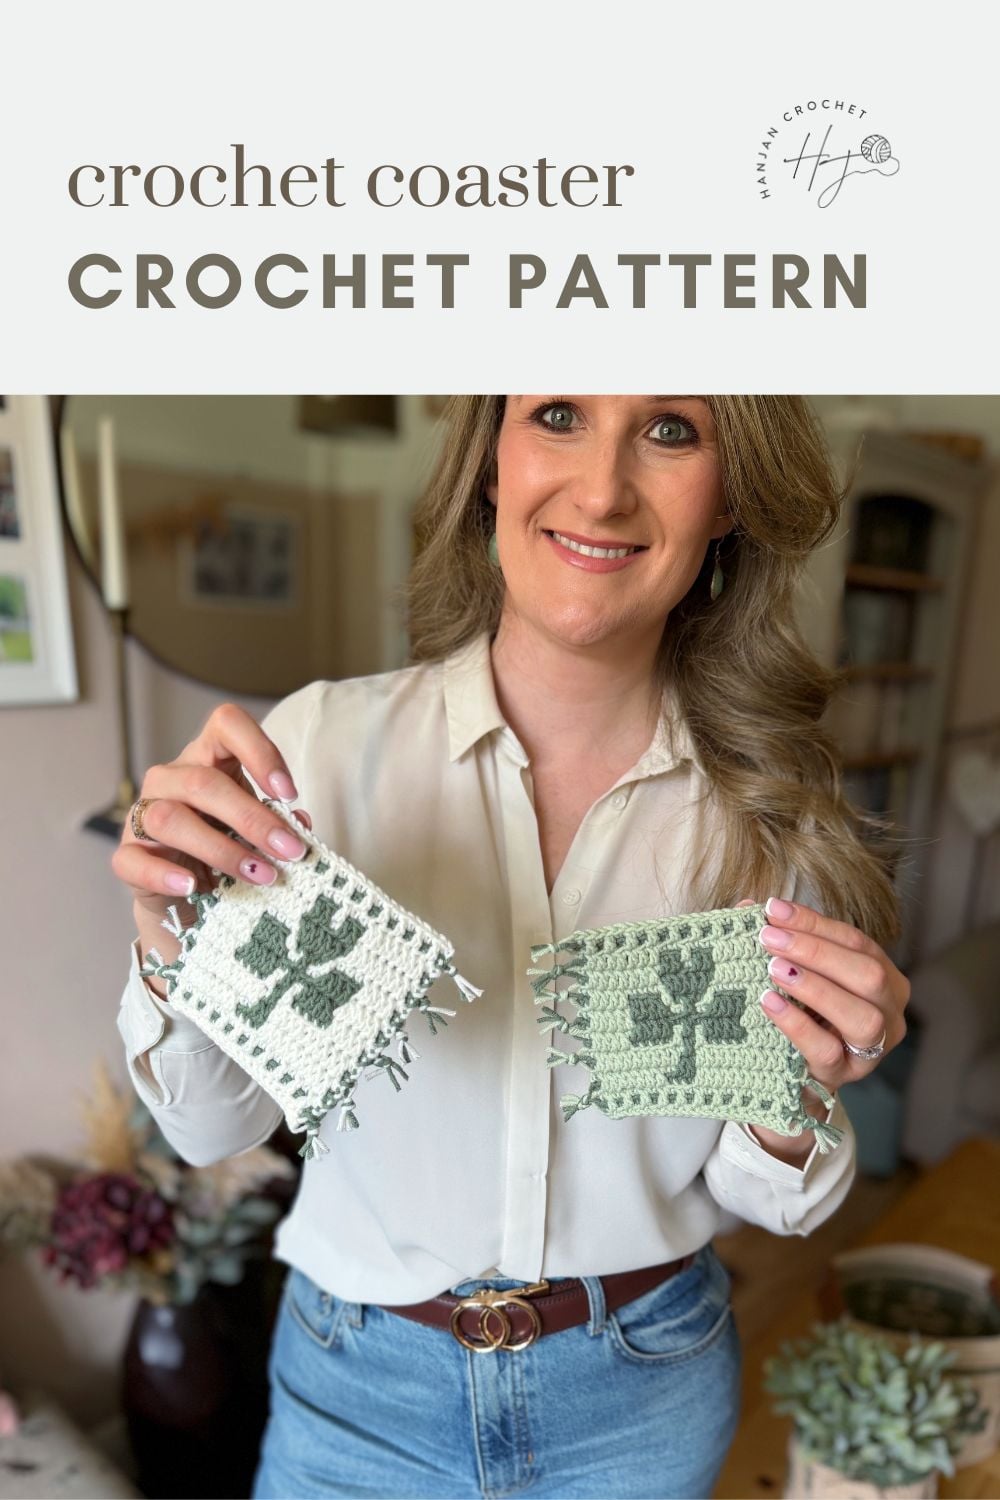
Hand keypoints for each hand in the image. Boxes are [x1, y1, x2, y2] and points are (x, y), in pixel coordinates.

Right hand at [111, 702, 312, 929]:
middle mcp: (170, 779)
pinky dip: (165, 875)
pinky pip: (134, 861)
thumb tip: (299, 824)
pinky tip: (193, 886)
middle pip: (203, 783)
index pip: (227, 725)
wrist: (192, 895)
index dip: (260, 751)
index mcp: (207, 758)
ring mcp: (142, 815)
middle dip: (253, 819)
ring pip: (170, 820)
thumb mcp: (257, 827)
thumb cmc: (229, 845)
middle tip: (289, 850)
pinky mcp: (127, 855)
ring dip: (222, 850)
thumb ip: (279, 822)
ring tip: (260, 875)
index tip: (289, 793)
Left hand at [735, 896, 910, 1162]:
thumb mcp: (794, 971)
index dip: (815, 923)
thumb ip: (779, 939)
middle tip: (769, 938)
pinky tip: (769, 1003)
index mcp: (883, 977)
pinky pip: (827, 1050)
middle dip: (816, 952)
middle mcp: (889, 1012)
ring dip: (816, 988)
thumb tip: (748, 907)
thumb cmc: (798, 1009)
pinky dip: (797, 1024)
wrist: (789, 1071)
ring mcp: (872, 1049)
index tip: (774, 909)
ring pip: (861, 1017)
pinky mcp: (844, 1076)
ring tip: (773, 969)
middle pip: (868, 975)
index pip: (855, 941)